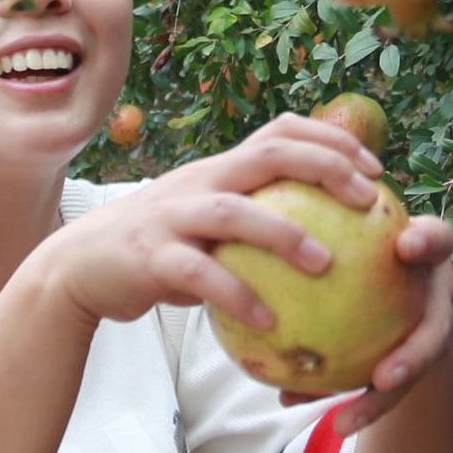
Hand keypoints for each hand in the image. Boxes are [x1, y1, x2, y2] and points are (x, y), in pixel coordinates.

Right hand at [28, 114, 383, 328]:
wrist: (78, 269)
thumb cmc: (157, 251)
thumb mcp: (204, 224)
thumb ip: (250, 224)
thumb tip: (325, 242)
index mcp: (218, 170)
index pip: (280, 131)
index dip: (331, 141)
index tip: (374, 169)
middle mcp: (200, 182)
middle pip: (268, 154)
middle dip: (324, 168)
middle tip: (367, 200)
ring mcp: (174, 217)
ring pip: (236, 212)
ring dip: (285, 235)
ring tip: (328, 263)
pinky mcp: (152, 257)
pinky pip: (200, 275)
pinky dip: (238, 295)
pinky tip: (270, 321)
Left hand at [303, 211, 452, 438]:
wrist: (395, 287)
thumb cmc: (360, 245)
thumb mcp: (344, 226)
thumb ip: (316, 224)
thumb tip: (246, 234)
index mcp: (426, 253)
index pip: (436, 239)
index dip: (426, 241)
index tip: (404, 247)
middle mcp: (434, 294)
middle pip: (438, 327)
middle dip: (415, 356)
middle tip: (383, 378)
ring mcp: (430, 330)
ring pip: (411, 374)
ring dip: (380, 399)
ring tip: (342, 421)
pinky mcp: (414, 360)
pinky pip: (383, 391)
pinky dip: (347, 401)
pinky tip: (304, 409)